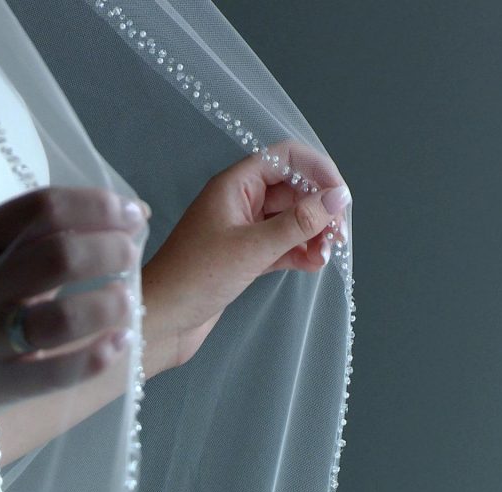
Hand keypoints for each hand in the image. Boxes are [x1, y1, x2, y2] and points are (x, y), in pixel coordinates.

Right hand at [0, 186, 145, 418]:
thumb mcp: (1, 259)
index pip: (43, 208)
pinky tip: (120, 341)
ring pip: (59, 321)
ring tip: (124, 300)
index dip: (97, 206)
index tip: (132, 214)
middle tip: (129, 255)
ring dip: (106, 305)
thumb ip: (62, 234)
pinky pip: (56, 375)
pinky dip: (99, 356)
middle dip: (109, 250)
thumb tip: (137, 212)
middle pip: (57, 257)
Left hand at [142, 141, 350, 375]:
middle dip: (320, 209)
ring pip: (291, 220)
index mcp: (234, 185)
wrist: (160, 322)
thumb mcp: (252, 248)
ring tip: (325, 256)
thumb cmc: (193, 279)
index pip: (285, 158)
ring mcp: (243, 230)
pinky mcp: (246, 258)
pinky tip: (313, 265)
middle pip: (293, 189)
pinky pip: (283, 245)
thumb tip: (338, 197)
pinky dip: (301, 253)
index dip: (318, 171)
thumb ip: (298, 222)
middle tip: (338, 236)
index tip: (340, 198)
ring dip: (313, 234)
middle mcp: (239, 202)